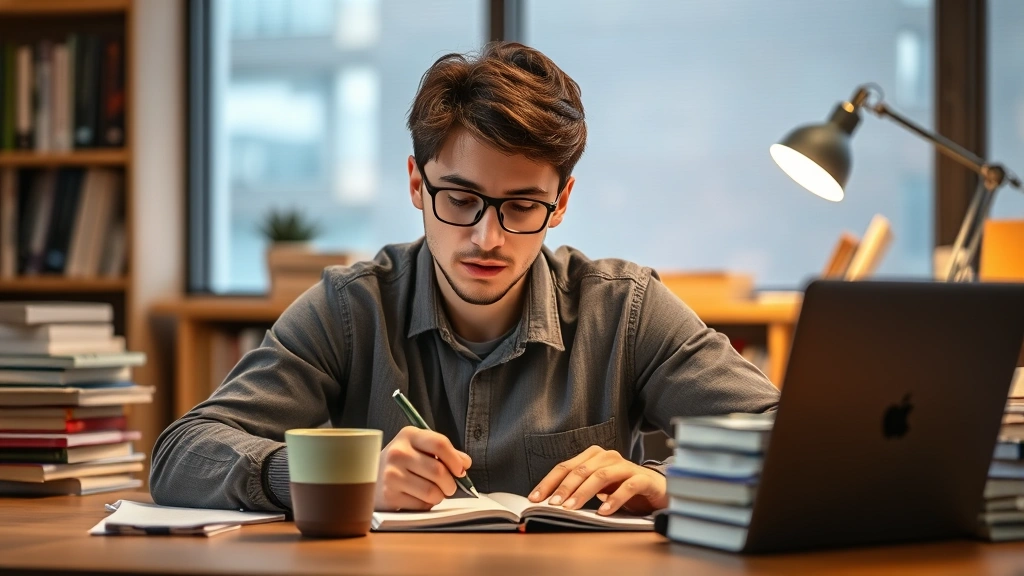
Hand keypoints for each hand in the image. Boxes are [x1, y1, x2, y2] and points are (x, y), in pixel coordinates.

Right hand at [375, 426, 471, 510]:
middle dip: (451, 483)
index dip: (455, 459)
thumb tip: (465, 463)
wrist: (371, 477)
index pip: (440, 444)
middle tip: (450, 487)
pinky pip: (421, 504)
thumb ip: (444, 453)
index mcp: (409, 435)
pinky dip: (426, 504)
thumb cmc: (403, 462)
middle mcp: (398, 452)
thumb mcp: (420, 448)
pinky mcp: (389, 495)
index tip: (461, 470)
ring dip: (439, 496)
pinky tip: (418, 498)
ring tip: (435, 493)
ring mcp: (391, 474)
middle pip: (438, 471)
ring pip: (432, 491)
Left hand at [528, 445, 666, 515]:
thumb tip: (552, 502)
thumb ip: (579, 490)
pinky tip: (604, 512)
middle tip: (553, 505)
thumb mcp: (598, 489)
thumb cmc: (623, 488)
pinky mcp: (643, 478)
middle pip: (580, 470)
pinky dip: (614, 500)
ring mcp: (626, 466)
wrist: (658, 489)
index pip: (565, 467)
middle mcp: (608, 457)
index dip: (548, 482)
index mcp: (593, 457)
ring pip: (600, 476)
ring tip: (571, 508)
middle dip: (564, 488)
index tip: (535, 498)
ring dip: (583, 493)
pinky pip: (627, 487)